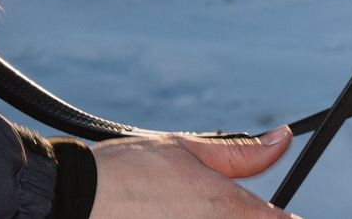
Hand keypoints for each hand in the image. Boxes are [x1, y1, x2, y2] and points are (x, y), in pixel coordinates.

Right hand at [92, 129, 295, 216]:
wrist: (68, 201)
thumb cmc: (123, 173)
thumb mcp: (186, 149)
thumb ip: (240, 153)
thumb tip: (281, 139)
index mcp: (223, 206)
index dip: (282, 218)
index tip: (282, 215)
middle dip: (242, 216)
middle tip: (202, 202)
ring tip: (178, 206)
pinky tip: (167, 214)